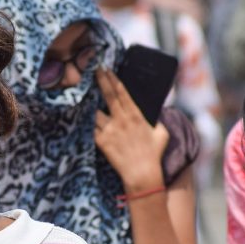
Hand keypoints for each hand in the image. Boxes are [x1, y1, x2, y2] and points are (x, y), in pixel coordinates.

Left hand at [93, 67, 168, 194]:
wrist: (141, 174)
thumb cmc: (153, 155)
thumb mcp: (162, 133)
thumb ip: (157, 121)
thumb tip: (156, 115)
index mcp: (136, 115)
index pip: (122, 92)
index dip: (113, 79)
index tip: (106, 69)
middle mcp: (121, 120)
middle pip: (107, 96)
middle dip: (100, 80)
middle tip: (94, 69)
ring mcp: (109, 130)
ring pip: (95, 112)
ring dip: (91, 104)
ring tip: (85, 96)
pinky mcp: (101, 142)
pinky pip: (91, 128)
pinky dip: (88, 123)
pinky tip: (82, 117)